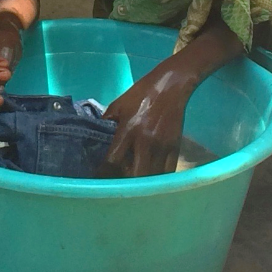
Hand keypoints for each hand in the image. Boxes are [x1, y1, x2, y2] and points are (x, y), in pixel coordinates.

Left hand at [104, 60, 192, 176]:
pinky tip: (150, 180)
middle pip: (134, 175)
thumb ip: (108, 122)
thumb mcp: (118, 104)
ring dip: (142, 185)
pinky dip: (157, 180)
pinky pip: (166, 173)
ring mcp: (161, 147)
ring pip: (152, 177)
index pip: (113, 160)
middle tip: (117, 185)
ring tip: (133, 186)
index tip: (97, 181)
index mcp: (128, 129)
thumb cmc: (140, 94)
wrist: (170, 86)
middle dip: (125, 183)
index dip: (104, 173)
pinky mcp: (175, 148)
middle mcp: (145, 141)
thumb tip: (97, 138)